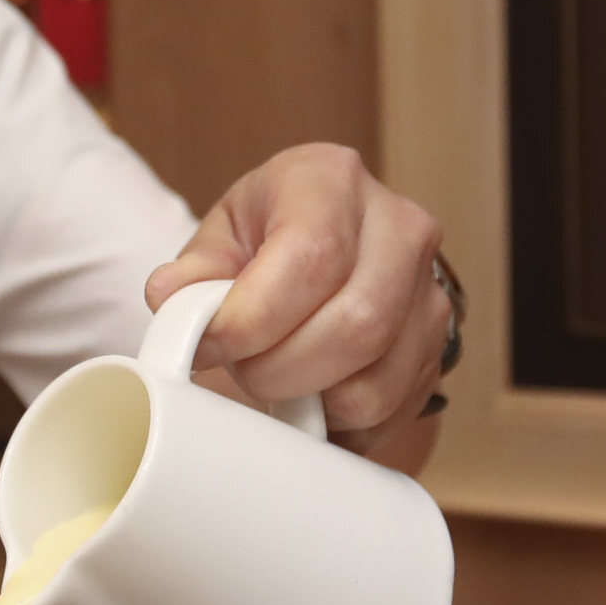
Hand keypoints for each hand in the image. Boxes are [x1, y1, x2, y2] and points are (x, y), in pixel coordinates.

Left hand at [147, 142, 453, 455]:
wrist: (331, 244)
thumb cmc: (269, 236)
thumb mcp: (223, 236)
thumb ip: (193, 271)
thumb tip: (169, 298)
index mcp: (332, 180)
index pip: (312, 257)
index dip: (254, 318)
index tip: (210, 346)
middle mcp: (398, 227)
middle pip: (356, 325)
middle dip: (280, 370)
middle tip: (243, 370)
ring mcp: (428, 291)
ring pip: (375, 382)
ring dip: (310, 401)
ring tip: (277, 379)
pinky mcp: (436, 348)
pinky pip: (390, 413)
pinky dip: (338, 424)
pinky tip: (311, 400)